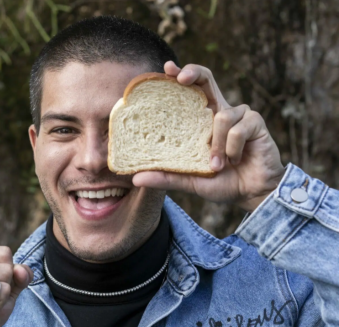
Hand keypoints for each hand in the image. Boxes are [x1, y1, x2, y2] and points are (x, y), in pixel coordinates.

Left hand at [132, 62, 284, 211]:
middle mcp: (220, 111)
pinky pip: (238, 130)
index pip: (190, 91)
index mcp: (202, 120)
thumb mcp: (190, 181)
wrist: (252, 193)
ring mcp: (240, 115)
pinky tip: (235, 161)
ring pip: (221, 117)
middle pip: (206, 79)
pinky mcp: (256, 122)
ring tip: (216, 166)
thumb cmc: (222, 182)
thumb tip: (136, 179)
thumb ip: (166, 177)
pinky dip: (232, 149)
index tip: (166, 68)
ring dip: (216, 145)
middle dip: (193, 73)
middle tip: (180, 77)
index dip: (179, 75)